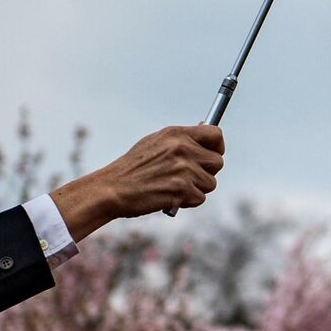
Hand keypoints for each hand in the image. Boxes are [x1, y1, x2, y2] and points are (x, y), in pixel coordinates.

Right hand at [54, 125, 225, 238]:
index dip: (218, 146)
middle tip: (191, 178)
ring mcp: (183, 169)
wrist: (113, 188)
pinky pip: (200, 198)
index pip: (215, 134)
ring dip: (196, 189)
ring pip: (210, 183)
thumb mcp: (155, 143)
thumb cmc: (133, 168)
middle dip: (207, 172)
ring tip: (175, 188)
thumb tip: (205, 128)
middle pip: (217, 162)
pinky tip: (171, 198)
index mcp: (176, 134)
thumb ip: (181, 139)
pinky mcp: (182, 189)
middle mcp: (182, 148)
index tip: (213, 154)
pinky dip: (188, 202)